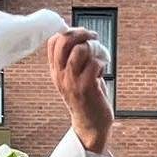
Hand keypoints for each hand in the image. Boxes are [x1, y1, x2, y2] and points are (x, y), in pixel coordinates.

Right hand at [47, 28, 113, 153]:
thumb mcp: (74, 78)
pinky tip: (104, 70)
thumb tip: (82, 36)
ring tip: (100, 58)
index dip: (69, 31)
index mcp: (56, 70)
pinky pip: (94, 63)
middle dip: (82, 33)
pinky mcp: (87, 88)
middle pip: (65, 41)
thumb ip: (74, 60)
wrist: (91, 125)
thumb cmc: (87, 99)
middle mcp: (60, 75)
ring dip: (95, 48)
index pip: (53, 41)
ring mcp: (72, 81)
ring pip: (81, 50)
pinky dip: (102, 62)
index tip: (83, 35)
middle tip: (94, 37)